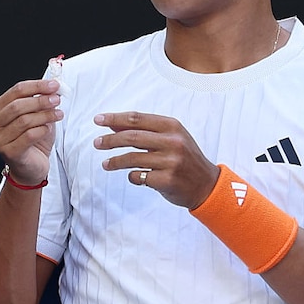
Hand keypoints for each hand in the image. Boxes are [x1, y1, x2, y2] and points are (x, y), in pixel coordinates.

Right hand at [0, 79, 63, 186]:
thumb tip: (53, 87)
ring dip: (45, 115)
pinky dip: (42, 130)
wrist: (31, 167)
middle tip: (56, 99)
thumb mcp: (36, 115)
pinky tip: (47, 129)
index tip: (54, 85)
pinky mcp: (8, 152)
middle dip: (41, 100)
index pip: (16, 91)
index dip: (37, 86)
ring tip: (57, 114)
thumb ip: (41, 100)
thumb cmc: (32, 141)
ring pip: (24, 121)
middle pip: (18, 105)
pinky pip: (28, 136)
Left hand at [93, 111, 219, 208]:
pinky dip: (132, 176)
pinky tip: (133, 176)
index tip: (98, 120)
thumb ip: (144, 131)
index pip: (137, 119)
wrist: (207, 184)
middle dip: (110, 140)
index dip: (115, 118)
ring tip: (106, 164)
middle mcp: (172, 141)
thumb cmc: (185, 158)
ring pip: (132, 158)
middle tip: (97, 143)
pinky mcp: (167, 180)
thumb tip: (114, 125)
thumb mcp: (170, 138)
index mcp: (172, 126)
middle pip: (131, 137)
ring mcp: (171, 161)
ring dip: (114, 161)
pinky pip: (139, 176)